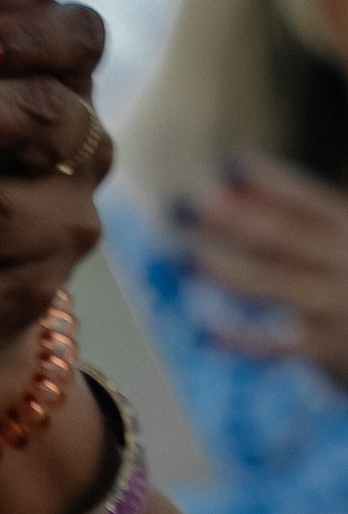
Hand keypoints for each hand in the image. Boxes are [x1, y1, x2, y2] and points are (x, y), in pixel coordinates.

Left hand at [183, 152, 347, 385]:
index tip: (227, 164)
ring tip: (183, 260)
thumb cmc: (346, 291)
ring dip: (227, 271)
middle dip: (232, 218)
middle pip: (284, 236)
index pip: (307, 201)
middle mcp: (346, 262)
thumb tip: (229, 183)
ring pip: (277, 284)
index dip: (270, 181)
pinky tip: (204, 334)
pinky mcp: (330, 350)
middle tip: (184, 204)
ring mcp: (339, 305)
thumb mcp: (336, 249)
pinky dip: (242, 341)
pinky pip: (280, 346)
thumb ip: (297, 223)